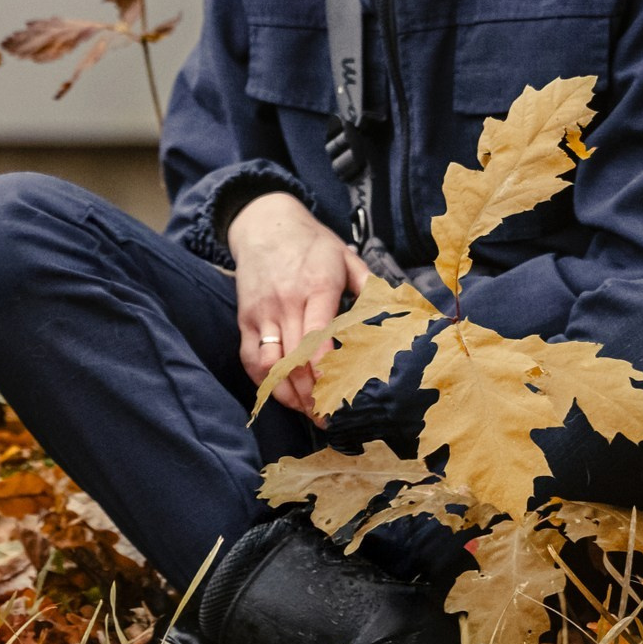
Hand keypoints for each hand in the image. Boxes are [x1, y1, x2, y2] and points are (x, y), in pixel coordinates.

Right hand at [229, 191, 367, 420]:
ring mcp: (261, 313)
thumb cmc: (311, 244)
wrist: (263, 225)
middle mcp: (285, 302)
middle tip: (330, 418)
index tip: (335, 390)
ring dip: (288, 393)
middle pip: (294, 357)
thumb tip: (398, 312)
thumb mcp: (345, 256)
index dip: (323, 366)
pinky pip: (250, 358)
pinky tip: (283, 395)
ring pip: (269, 364)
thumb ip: (370, 286)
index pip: (315, 333)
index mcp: (315, 286)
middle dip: (311, 392)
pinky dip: (265, 382)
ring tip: (308, 412)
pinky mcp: (244, 320)